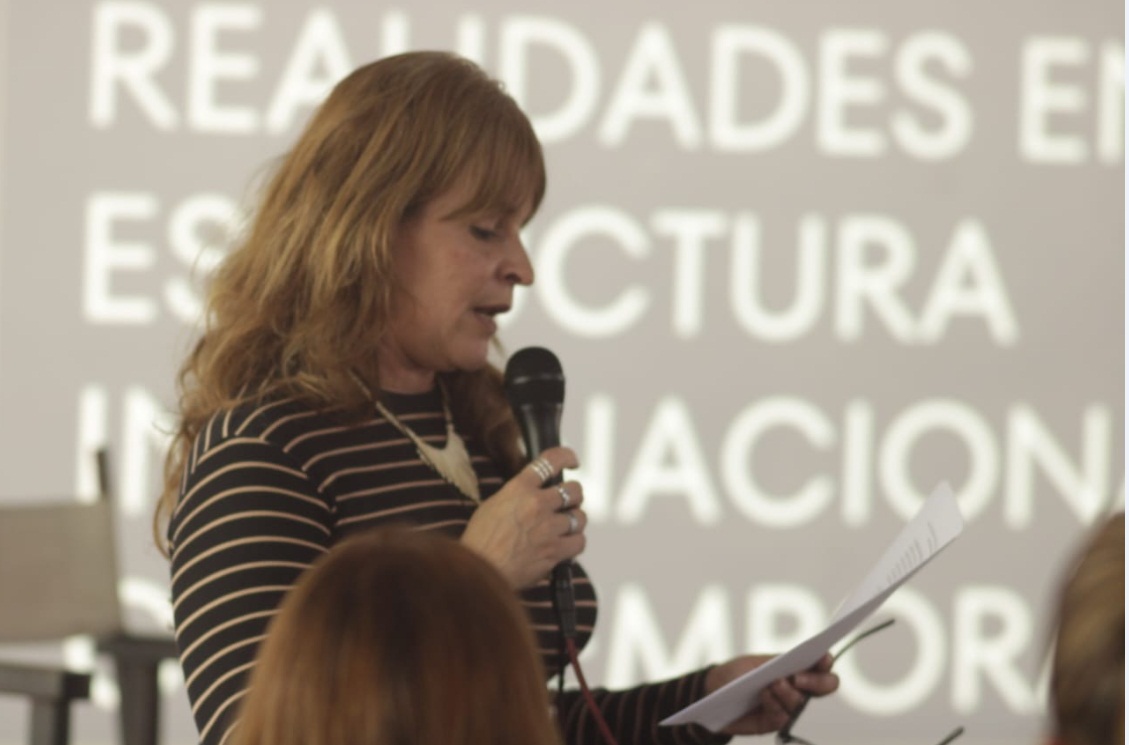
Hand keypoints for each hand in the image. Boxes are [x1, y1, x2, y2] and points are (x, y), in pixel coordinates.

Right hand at [460, 446, 587, 587]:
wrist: (479, 570)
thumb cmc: (480, 541)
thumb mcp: (493, 505)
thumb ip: (516, 496)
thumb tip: (533, 493)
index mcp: (519, 488)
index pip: (551, 461)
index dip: (567, 456)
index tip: (572, 461)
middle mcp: (537, 504)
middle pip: (573, 490)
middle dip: (574, 496)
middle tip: (569, 503)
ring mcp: (548, 528)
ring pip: (580, 517)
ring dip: (575, 521)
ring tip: (566, 526)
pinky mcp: (554, 551)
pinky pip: (579, 541)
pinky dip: (575, 542)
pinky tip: (567, 544)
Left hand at [705, 654, 838, 735]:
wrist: (714, 691)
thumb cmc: (738, 672)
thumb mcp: (757, 662)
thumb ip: (778, 664)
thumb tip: (795, 668)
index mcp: (797, 667)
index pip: (821, 665)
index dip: (825, 661)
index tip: (821, 659)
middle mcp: (798, 688)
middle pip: (825, 687)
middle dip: (816, 682)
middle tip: (797, 678)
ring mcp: (788, 706)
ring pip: (800, 703)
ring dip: (788, 693)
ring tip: (772, 684)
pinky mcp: (775, 722)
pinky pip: (783, 717)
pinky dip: (773, 704)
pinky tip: (763, 696)